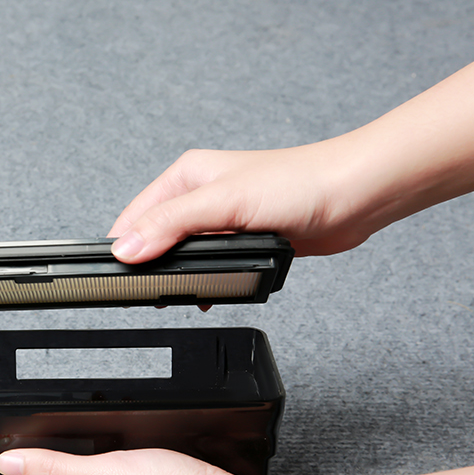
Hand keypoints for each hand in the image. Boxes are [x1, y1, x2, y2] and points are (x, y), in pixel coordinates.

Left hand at [0, 448, 251, 474]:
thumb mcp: (104, 474)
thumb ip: (55, 467)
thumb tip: (7, 463)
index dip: (75, 455)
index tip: (93, 445)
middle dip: (108, 458)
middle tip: (130, 454)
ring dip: (135, 463)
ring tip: (154, 462)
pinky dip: (159, 471)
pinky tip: (172, 469)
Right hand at [108, 45, 473, 264]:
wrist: (355, 196)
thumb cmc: (299, 184)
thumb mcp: (224, 203)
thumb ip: (172, 225)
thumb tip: (128, 249)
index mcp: (186, 176)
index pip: (135, 216)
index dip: (124, 248)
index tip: (118, 278)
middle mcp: (200, 195)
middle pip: (154, 238)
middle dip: (149, 267)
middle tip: (149, 294)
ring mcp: (221, 220)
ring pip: (180, 255)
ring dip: (176, 277)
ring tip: (176, 298)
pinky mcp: (242, 240)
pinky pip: (208, 266)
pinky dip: (202, 283)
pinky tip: (206, 295)